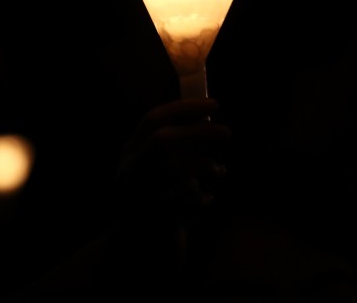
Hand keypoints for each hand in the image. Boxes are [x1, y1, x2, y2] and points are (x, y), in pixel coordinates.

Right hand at [114, 96, 230, 231]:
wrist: (140, 253)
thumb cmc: (159, 202)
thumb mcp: (162, 170)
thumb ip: (178, 147)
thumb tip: (208, 119)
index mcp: (129, 154)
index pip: (153, 119)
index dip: (185, 107)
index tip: (215, 104)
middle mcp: (129, 173)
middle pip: (163, 140)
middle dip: (198, 132)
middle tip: (227, 133)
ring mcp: (138, 197)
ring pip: (171, 169)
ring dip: (202, 165)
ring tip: (221, 170)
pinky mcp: (154, 222)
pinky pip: (183, 202)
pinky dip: (200, 197)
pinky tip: (209, 199)